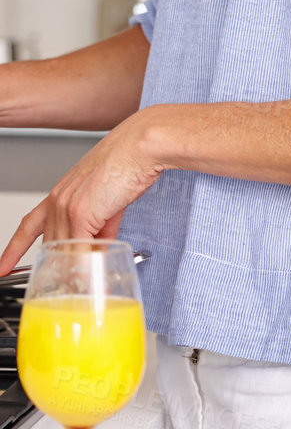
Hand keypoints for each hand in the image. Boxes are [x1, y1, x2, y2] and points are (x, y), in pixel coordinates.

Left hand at [0, 110, 162, 272]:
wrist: (139, 147)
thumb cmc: (129, 164)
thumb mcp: (108, 199)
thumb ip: (100, 227)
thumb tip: (99, 248)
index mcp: (61, 194)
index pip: (29, 227)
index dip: (14, 249)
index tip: (3, 266)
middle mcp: (58, 201)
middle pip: (50, 247)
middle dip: (62, 267)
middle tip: (78, 281)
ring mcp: (66, 208)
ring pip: (63, 251)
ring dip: (77, 270)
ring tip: (92, 281)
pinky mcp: (80, 214)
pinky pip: (80, 249)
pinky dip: (88, 264)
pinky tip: (96, 272)